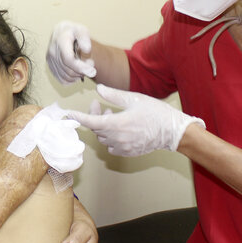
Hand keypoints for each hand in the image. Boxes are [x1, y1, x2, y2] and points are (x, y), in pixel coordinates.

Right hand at [46, 21, 97, 83]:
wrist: (62, 32)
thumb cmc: (74, 32)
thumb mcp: (82, 30)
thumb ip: (85, 38)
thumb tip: (86, 49)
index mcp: (60, 40)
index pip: (68, 59)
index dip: (81, 67)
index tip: (92, 71)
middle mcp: (52, 50)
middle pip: (68, 70)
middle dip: (83, 71)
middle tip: (91, 65)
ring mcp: (49, 59)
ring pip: (65, 76)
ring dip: (78, 76)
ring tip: (85, 67)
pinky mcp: (50, 66)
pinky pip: (62, 80)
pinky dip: (72, 80)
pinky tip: (77, 73)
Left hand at [69, 84, 204, 154]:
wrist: (173, 131)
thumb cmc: (155, 112)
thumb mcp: (134, 99)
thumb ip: (114, 95)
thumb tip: (99, 89)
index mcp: (117, 124)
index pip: (91, 122)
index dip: (78, 117)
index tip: (68, 114)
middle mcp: (117, 138)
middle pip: (96, 129)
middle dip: (94, 116)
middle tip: (98, 104)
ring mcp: (123, 148)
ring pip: (103, 138)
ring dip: (102, 127)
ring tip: (111, 114)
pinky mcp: (128, 152)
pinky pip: (112, 146)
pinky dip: (110, 137)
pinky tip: (118, 128)